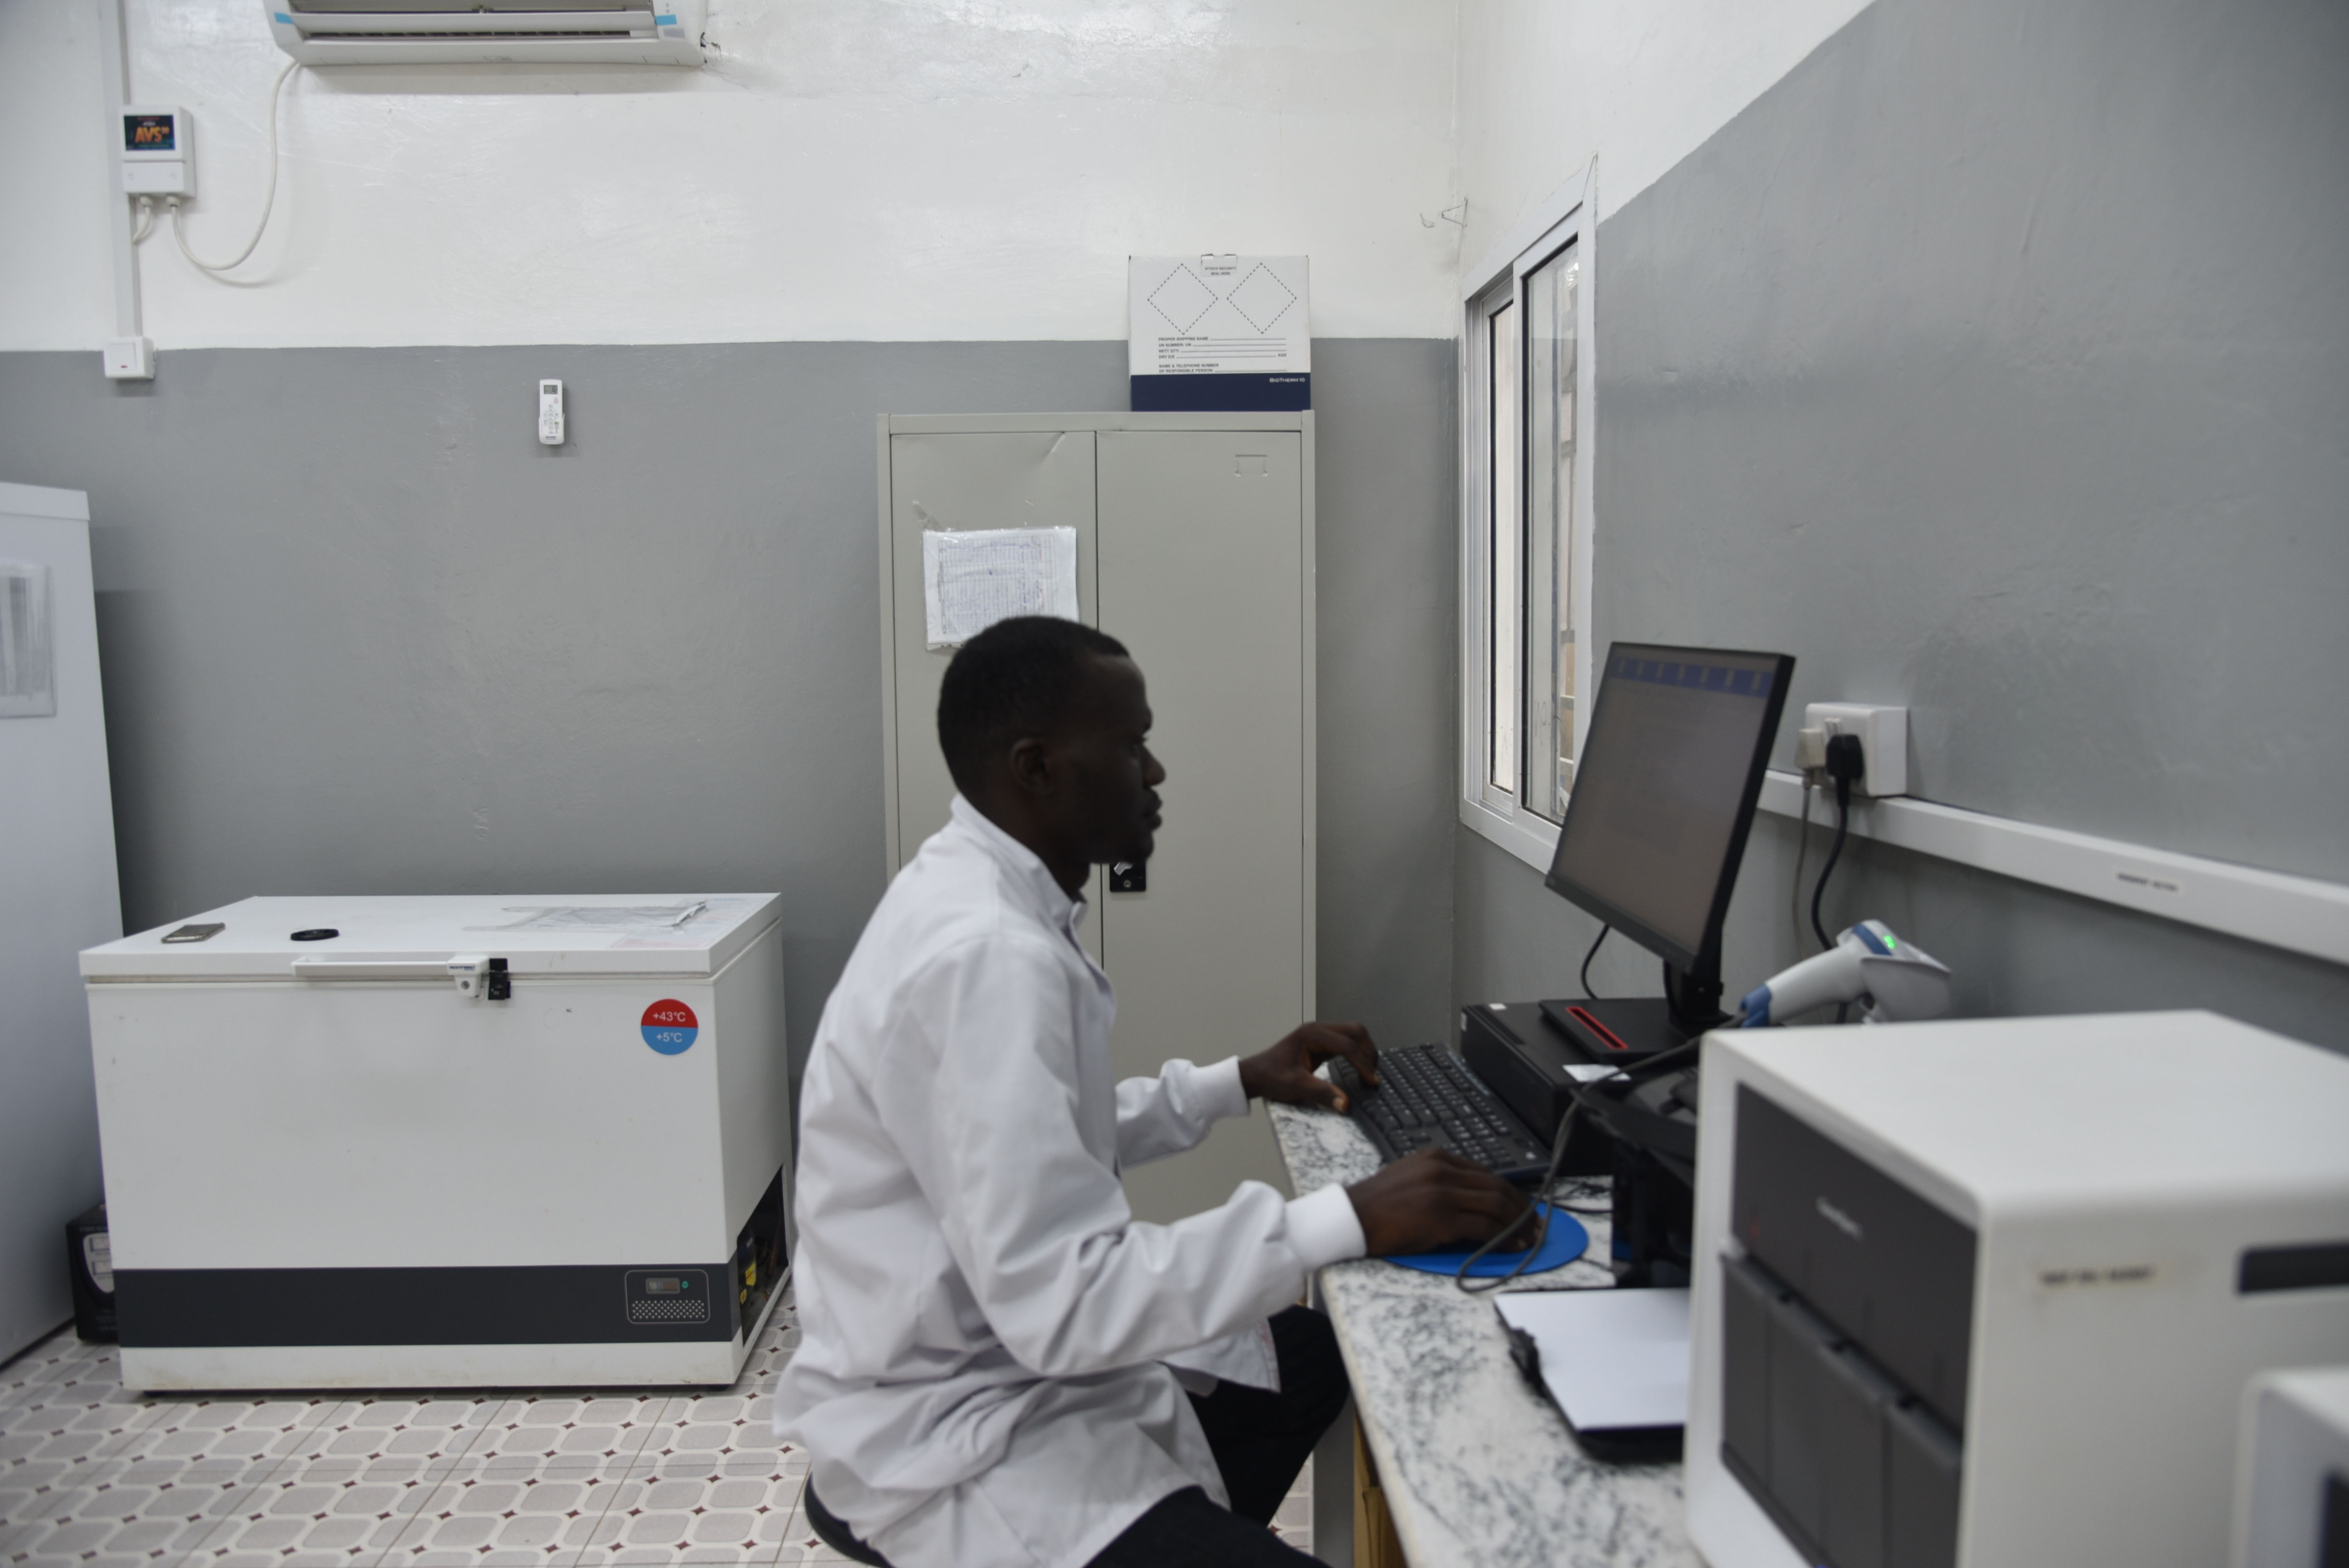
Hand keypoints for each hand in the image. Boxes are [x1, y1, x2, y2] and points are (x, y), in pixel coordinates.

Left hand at [1238, 1021, 1379, 1112]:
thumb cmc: (1271, 1077)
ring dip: (1364, 1050)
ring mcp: (1319, 1035)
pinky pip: (1345, 1043)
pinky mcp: (1320, 1043)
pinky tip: (1359, 1069)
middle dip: (1368, 1051)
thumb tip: (1345, 1104)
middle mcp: (1318, 1030)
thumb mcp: (1295, 1086)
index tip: (1371, 1081)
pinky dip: (1356, 1053)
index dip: (1362, 1063)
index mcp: (1312, 1035)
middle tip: (1373, 1074)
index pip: (1346, 1045)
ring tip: (1369, 1072)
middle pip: (1355, 1031)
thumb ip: (1321, 1093)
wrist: (1255, 1074)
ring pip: (1352, 1034)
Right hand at [1344, 1149, 1532, 1256]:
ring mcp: (1442, 1193)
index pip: (1486, 1172)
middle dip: (1521, 1207)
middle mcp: (1442, 1170)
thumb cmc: (1379, 1205)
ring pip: (1495, 1205)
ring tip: (1529, 1237)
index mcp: (1437, 1158)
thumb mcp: (1413, 1178)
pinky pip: (1483, 1226)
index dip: (1510, 1192)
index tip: (1523, 1206)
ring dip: (1517, 1223)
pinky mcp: (1440, 1218)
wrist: (1350, 1218)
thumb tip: (1476, 1199)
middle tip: (1535, 1224)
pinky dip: (1503, 1237)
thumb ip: (1443, 1181)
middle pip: (1496, 1186)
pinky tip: (1512, 1245)